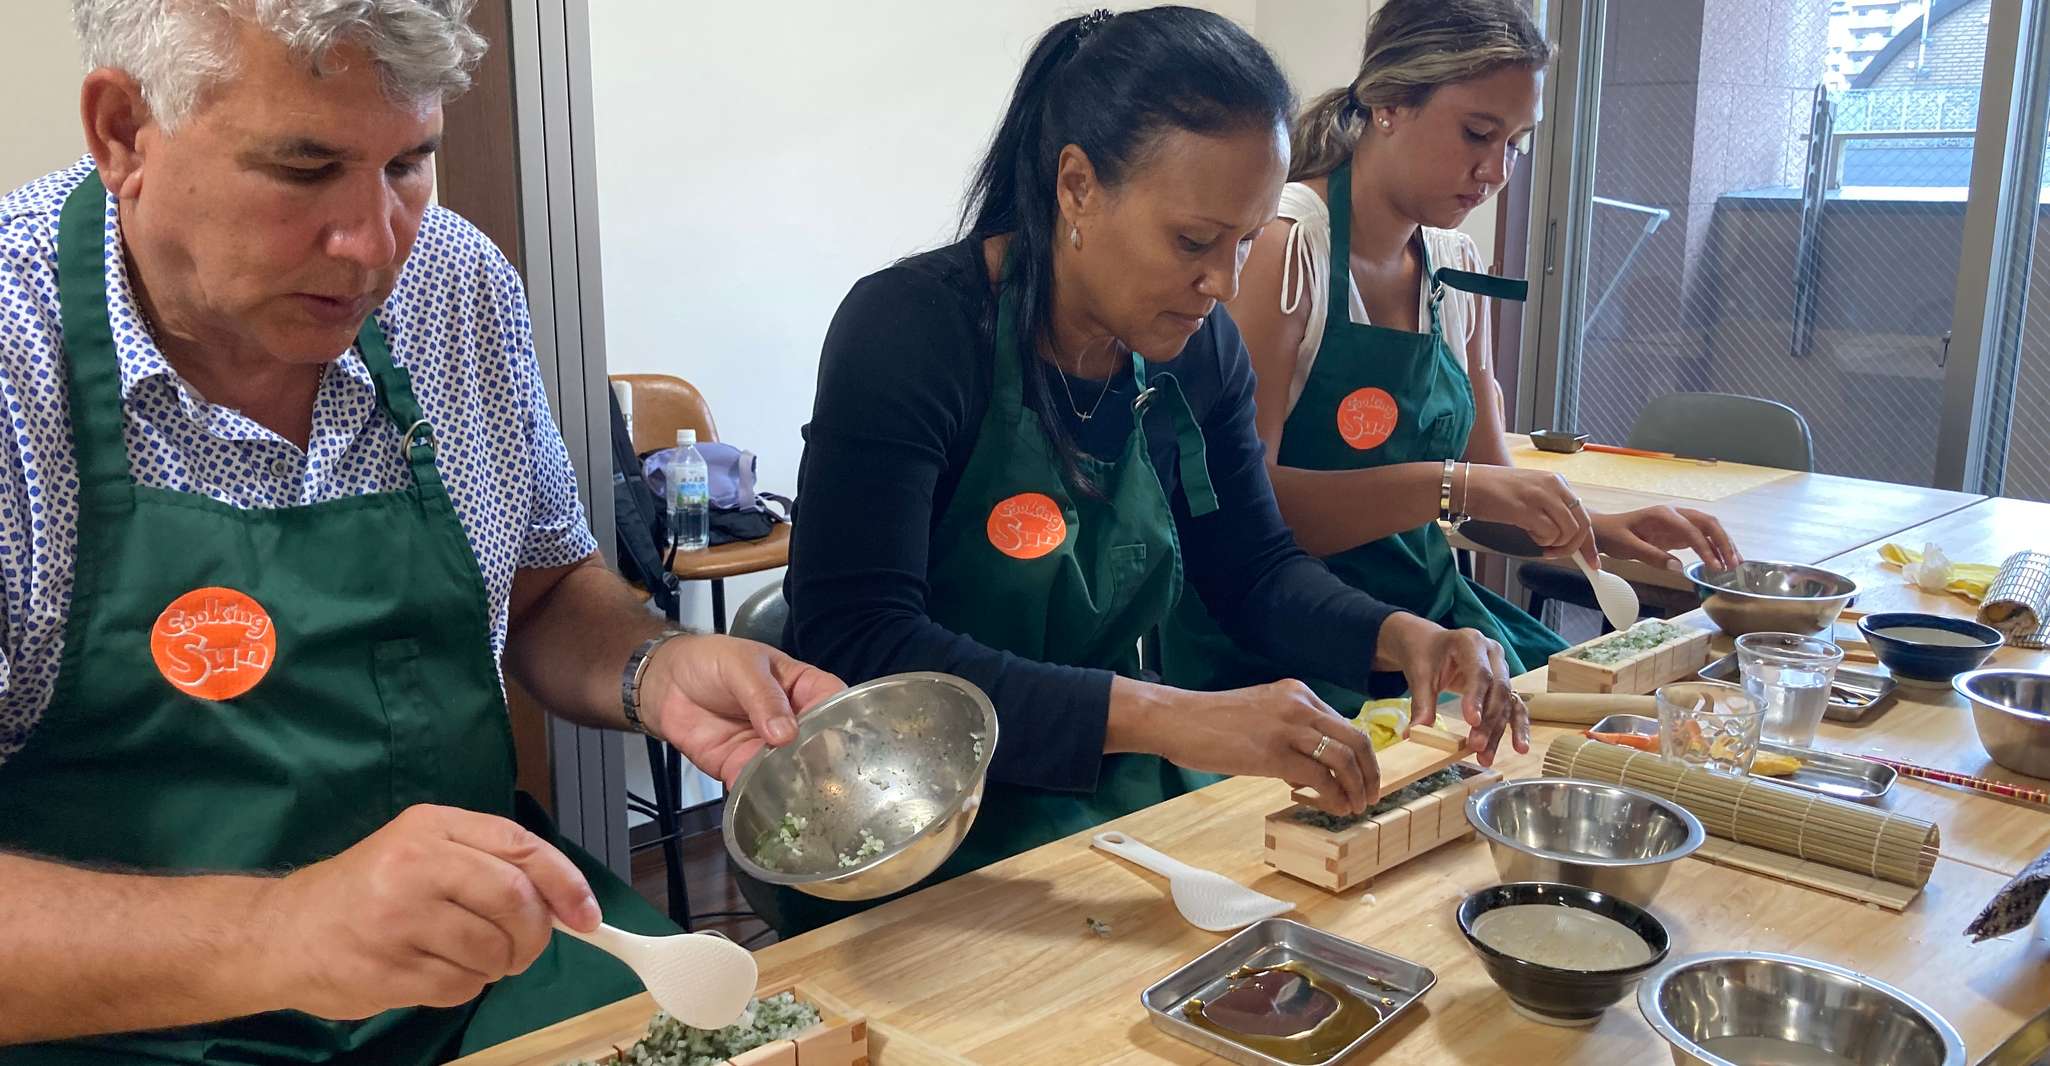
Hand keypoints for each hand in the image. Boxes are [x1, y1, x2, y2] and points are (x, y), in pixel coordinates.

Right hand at [261, 805, 599, 1019]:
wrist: (280, 932)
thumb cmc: (363, 892)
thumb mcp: (419, 850)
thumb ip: (486, 863)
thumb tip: (564, 901)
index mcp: (431, 827)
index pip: (521, 847)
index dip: (566, 883)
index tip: (588, 916)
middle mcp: (415, 865)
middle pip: (516, 901)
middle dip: (535, 934)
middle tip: (523, 949)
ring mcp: (397, 919)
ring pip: (492, 950)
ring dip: (497, 965)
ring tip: (466, 957)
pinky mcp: (385, 969)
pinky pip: (460, 986)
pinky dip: (463, 987)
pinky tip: (433, 971)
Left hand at [642, 633, 844, 785]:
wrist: (665, 683)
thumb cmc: (711, 661)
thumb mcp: (741, 666)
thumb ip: (763, 696)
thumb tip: (785, 734)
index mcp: (803, 688)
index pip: (833, 703)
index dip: (844, 720)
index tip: (846, 741)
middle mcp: (793, 722)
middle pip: (818, 744)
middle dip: (823, 761)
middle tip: (827, 779)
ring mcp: (769, 749)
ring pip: (792, 771)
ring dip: (795, 784)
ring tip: (804, 799)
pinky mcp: (741, 768)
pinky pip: (757, 785)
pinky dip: (761, 796)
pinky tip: (768, 804)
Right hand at [1155, 680, 1377, 815]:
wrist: (1178, 718)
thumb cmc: (1210, 721)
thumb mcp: (1260, 714)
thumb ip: (1289, 734)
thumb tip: (1309, 773)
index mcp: (1298, 693)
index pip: (1345, 724)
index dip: (1361, 755)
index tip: (1363, 777)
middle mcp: (1300, 705)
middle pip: (1355, 739)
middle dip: (1369, 772)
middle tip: (1370, 796)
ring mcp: (1289, 728)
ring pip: (1344, 759)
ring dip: (1356, 788)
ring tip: (1355, 807)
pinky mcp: (1275, 753)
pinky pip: (1321, 778)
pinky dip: (1334, 796)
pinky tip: (1333, 807)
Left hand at [1374, 614, 1528, 766]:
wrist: (1430, 644)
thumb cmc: (1426, 655)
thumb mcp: (1420, 674)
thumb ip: (1422, 703)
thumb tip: (1415, 734)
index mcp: (1470, 642)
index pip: (1479, 672)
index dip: (1477, 698)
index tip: (1472, 722)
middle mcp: (1492, 653)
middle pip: (1497, 689)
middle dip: (1488, 721)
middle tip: (1476, 746)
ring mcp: (1502, 668)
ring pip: (1506, 702)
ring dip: (1498, 731)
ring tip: (1487, 757)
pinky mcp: (1505, 684)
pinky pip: (1514, 706)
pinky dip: (1517, 726)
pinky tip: (1519, 747)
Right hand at [1463, 464, 1594, 557]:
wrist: (1465, 484)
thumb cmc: (1492, 491)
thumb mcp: (1529, 493)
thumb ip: (1549, 508)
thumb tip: (1566, 535)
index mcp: (1556, 481)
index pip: (1583, 513)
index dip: (1589, 540)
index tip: (1591, 559)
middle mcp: (1553, 486)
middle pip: (1581, 524)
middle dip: (1576, 547)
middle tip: (1557, 555)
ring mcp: (1540, 496)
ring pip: (1568, 531)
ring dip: (1555, 545)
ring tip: (1538, 542)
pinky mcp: (1526, 509)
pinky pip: (1549, 534)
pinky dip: (1542, 542)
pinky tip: (1529, 536)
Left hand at [1593, 506, 1739, 571]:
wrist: (1603, 530)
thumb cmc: (1613, 535)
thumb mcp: (1628, 547)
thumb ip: (1652, 556)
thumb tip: (1677, 568)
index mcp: (1663, 514)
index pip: (1691, 529)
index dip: (1705, 548)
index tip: (1714, 566)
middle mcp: (1675, 514)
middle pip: (1708, 524)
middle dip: (1724, 543)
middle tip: (1733, 564)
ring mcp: (1678, 522)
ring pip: (1709, 529)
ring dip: (1723, 545)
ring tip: (1735, 564)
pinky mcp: (1678, 533)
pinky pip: (1701, 538)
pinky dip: (1713, 549)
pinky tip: (1720, 563)